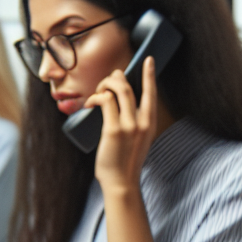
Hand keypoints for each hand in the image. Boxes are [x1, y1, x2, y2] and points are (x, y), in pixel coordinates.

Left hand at [87, 57, 156, 197]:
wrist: (122, 182)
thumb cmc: (125, 160)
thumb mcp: (137, 139)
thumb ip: (134, 122)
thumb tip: (116, 102)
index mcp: (149, 122)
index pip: (152, 93)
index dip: (149, 74)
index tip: (148, 59)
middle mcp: (142, 121)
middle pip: (128, 87)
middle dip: (115, 78)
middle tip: (108, 80)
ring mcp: (129, 125)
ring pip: (118, 90)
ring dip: (104, 85)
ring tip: (97, 92)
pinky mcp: (113, 130)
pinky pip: (105, 102)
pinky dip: (96, 98)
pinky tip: (90, 104)